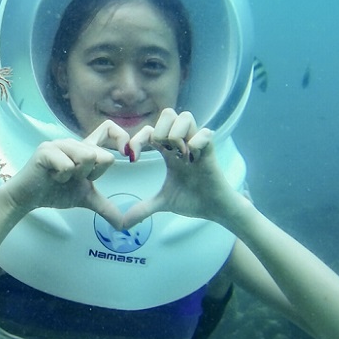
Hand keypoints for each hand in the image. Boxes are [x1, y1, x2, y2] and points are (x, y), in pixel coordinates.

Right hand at [0, 121, 127, 228]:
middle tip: (73, 179)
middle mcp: (74, 142)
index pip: (109, 129)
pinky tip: (51, 177)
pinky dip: (62, 178)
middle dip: (92, 175)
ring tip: (61, 177)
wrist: (27, 199)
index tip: (127, 157)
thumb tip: (124, 225)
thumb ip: (106, 208)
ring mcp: (60, 144)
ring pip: (89, 157)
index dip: (122, 139)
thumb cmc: (54, 193)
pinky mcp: (46, 150)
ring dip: (77, 176)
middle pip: (104, 156)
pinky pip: (69, 166)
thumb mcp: (86, 199)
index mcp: (85, 148)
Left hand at [121, 109, 243, 228]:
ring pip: (185, 117)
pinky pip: (204, 133)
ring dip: (177, 134)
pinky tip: (192, 160)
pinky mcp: (211, 151)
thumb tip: (123, 224)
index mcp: (168, 151)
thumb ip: (143, 208)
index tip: (133, 159)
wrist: (214, 209)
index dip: (137, 140)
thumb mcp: (162, 203)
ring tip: (178, 154)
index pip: (149, 130)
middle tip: (160, 151)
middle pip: (168, 113)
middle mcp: (182, 143)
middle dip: (159, 130)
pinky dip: (196, 142)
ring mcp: (197, 144)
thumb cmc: (192, 200)